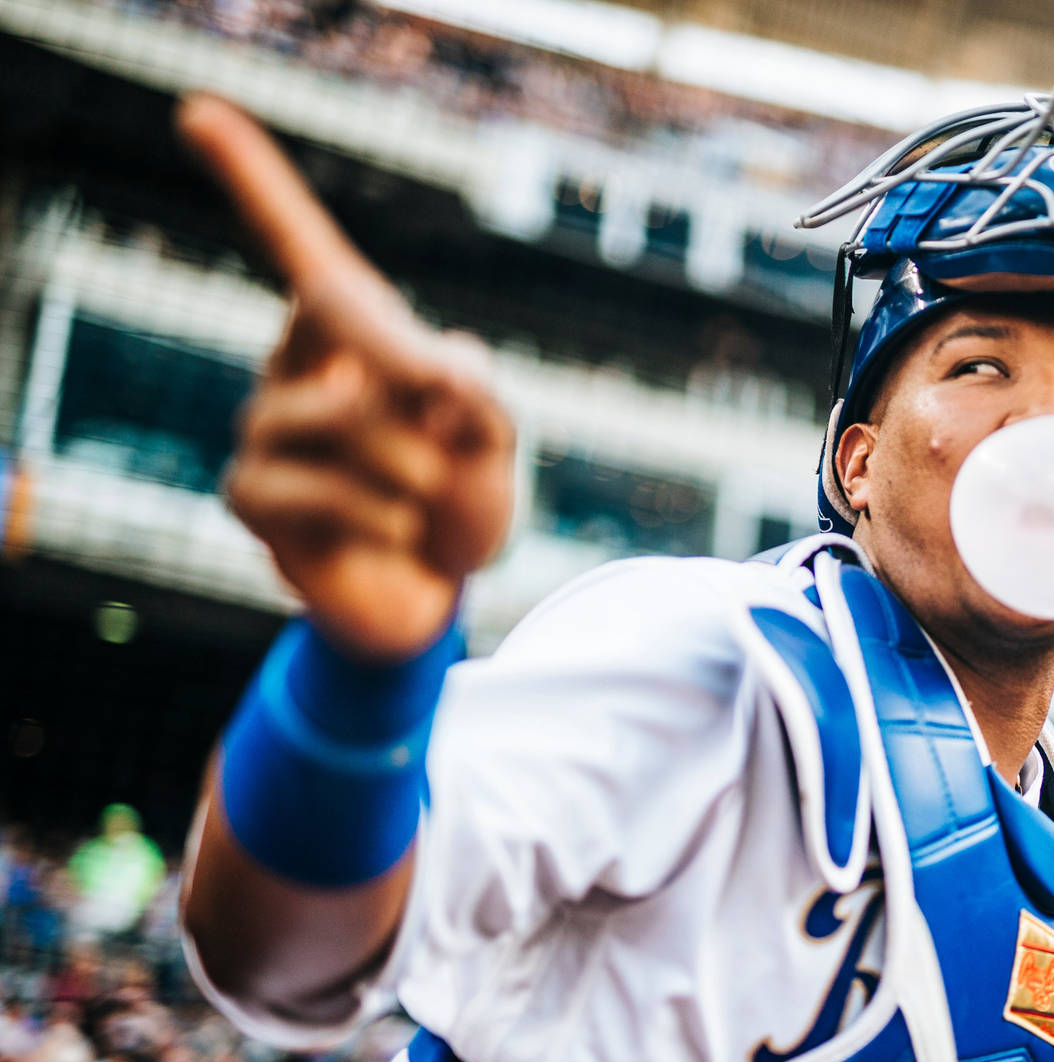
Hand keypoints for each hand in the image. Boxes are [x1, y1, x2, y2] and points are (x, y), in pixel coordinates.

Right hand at [177, 95, 514, 663]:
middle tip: (456, 425)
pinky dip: (387, 516)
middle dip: (415, 363)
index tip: (200, 112)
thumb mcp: (493, 439)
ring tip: (422, 500)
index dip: (254, 180)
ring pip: (346, 412)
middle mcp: (295, 366)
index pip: (302, 250)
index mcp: (350, 336)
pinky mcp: (250, 496)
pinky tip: (395, 533)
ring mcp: (265, 429)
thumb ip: (473, 394)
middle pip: (333, 304)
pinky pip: (325, 490)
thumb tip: (434, 365)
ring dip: (416, 466)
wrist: (435, 594)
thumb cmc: (460, 502)